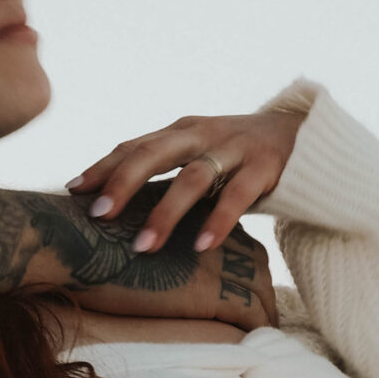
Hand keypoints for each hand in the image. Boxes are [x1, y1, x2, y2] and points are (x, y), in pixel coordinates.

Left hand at [69, 107, 305, 256]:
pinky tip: (201, 246)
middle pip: (154, 152)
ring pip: (193, 177)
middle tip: (99, 215)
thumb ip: (164, 170)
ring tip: (143, 247)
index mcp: (180, 131)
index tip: (73, 191)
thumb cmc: (237, 155)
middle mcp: (202, 134)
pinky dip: (218, 221)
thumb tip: (110, 205)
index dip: (103, 166)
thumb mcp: (198, 153)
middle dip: (123, 182)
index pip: (134, 145)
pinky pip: (238, 196)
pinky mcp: (266, 167)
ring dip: (166, 213)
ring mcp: (235, 149)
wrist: (305, 135)